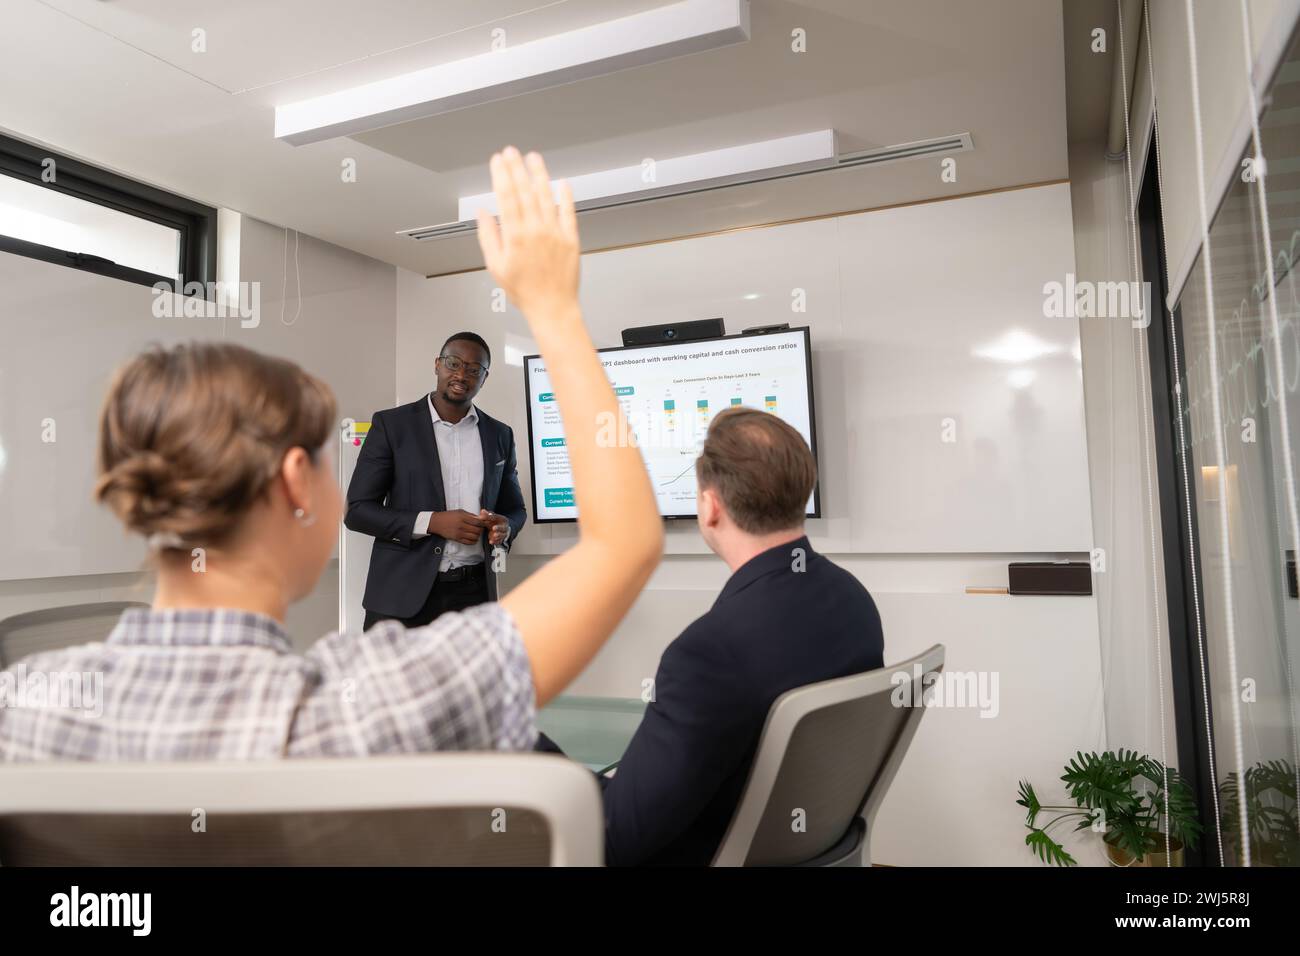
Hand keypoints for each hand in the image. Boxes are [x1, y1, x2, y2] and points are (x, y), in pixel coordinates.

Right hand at [427, 510, 486, 545]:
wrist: (437, 522)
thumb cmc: (448, 516)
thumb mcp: (460, 512)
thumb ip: (470, 515)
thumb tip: (481, 518)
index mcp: (462, 517)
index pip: (477, 522)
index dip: (483, 523)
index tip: (484, 523)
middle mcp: (461, 526)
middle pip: (477, 530)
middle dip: (481, 529)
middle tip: (480, 528)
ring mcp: (459, 533)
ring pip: (474, 537)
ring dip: (478, 536)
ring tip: (476, 533)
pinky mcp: (457, 539)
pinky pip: (469, 542)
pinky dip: (473, 541)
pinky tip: (473, 538)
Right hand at [475, 147, 578, 318]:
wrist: (553, 308)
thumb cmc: (525, 291)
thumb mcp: (496, 267)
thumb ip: (489, 237)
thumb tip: (483, 214)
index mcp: (516, 236)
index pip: (506, 196)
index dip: (501, 175)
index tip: (497, 161)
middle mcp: (536, 230)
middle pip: (524, 191)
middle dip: (516, 168)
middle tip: (511, 152)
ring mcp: (555, 233)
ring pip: (546, 196)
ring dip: (539, 174)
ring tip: (533, 158)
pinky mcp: (571, 238)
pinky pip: (568, 212)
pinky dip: (565, 196)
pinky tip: (562, 183)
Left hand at [480, 509, 509, 545]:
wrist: (501, 528)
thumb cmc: (495, 522)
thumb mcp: (492, 517)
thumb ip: (487, 515)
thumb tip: (482, 511)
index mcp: (503, 519)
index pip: (496, 517)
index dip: (490, 517)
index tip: (483, 518)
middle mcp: (505, 526)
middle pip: (502, 527)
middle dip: (498, 528)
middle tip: (493, 528)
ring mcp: (504, 533)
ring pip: (502, 535)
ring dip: (498, 535)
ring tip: (494, 535)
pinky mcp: (501, 539)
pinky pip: (499, 541)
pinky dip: (495, 542)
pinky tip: (491, 542)